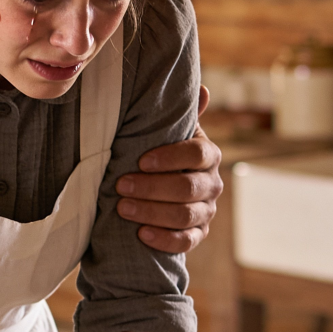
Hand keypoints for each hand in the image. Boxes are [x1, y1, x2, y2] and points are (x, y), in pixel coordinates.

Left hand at [115, 86, 222, 253]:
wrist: (158, 190)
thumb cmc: (157, 155)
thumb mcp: (165, 133)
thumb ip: (179, 115)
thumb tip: (203, 90)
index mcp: (207, 154)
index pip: (198, 154)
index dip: (171, 157)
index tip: (141, 161)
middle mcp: (212, 183)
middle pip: (188, 187)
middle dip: (151, 187)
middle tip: (120, 186)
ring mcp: (206, 210)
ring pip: (186, 215)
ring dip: (152, 212)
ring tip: (122, 208)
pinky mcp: (198, 234)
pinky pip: (186, 242)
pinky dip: (165, 239)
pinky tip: (142, 234)